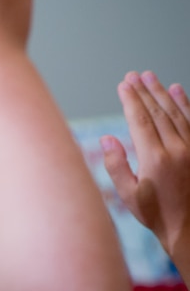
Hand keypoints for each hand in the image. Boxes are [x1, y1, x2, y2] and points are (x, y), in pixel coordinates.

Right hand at [102, 71, 189, 255]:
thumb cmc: (156, 215)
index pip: (140, 120)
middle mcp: (176, 149)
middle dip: (144, 91)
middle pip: (157, 111)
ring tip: (151, 77)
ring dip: (162, 92)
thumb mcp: (128, 195)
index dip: (130, 100)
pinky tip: (177, 90)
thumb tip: (107, 139)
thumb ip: (117, 165)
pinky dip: (185, 103)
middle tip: (134, 75)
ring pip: (176, 112)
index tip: (123, 85)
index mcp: (155, 159)